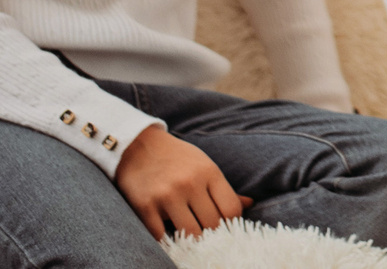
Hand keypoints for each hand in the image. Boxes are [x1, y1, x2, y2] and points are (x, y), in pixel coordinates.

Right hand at [114, 124, 244, 239]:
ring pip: (190, 234)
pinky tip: (169, 237)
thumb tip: (249, 204)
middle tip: (206, 234)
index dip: (231, 223)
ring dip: (191, 240)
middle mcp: (189, 183)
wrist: (137, 145)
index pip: (231, 209)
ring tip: (190, 236)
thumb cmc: (176, 158)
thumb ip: (224, 188)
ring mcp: (166, 195)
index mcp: (208, 172)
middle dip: (212, 234)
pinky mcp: (145, 207)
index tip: (224, 226)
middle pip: (212, 225)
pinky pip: (161, 237)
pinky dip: (167, 242)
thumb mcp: (204, 166)